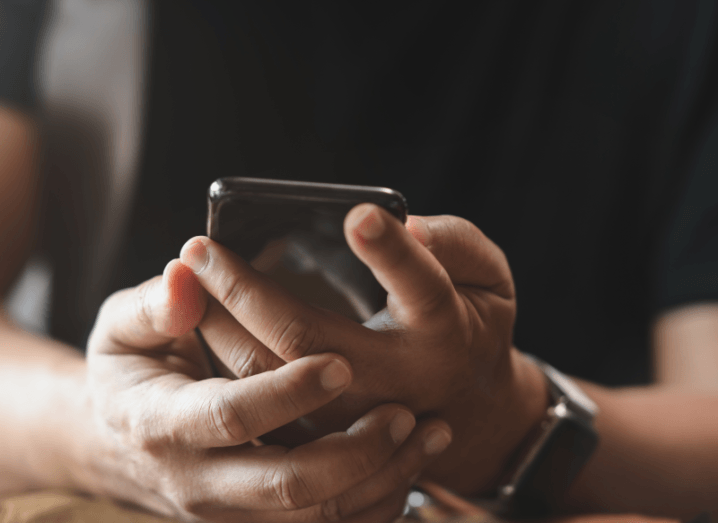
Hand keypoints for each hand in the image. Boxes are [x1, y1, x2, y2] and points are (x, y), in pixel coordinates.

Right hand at [84, 259, 450, 521]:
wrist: (121, 442)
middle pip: (287, 487)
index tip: (341, 364)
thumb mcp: (123, 329)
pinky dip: (376, 502)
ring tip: (429, 430)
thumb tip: (186, 277)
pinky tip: (411, 462)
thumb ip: (154, 303)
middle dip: (353, 452)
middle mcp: (199, 482)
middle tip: (404, 410)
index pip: (232, 417)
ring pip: (317, 518)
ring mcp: (232, 514)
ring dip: (379, 479)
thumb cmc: (131, 371)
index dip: (287, 393)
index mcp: (162, 424)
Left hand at [179, 204, 547, 496]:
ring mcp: (354, 417)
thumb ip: (458, 245)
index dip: (392, 252)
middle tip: (199, 248)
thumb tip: (409, 225)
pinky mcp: (328, 436)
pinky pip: (263, 407)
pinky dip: (226, 360)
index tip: (357, 215)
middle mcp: (395, 380)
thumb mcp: (490, 278)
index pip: (422, 288)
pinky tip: (204, 324)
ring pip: (270, 377)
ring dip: (220, 326)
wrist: (468, 408)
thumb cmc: (471, 325)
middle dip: (244, 289)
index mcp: (443, 332)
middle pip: (307, 337)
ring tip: (188, 278)